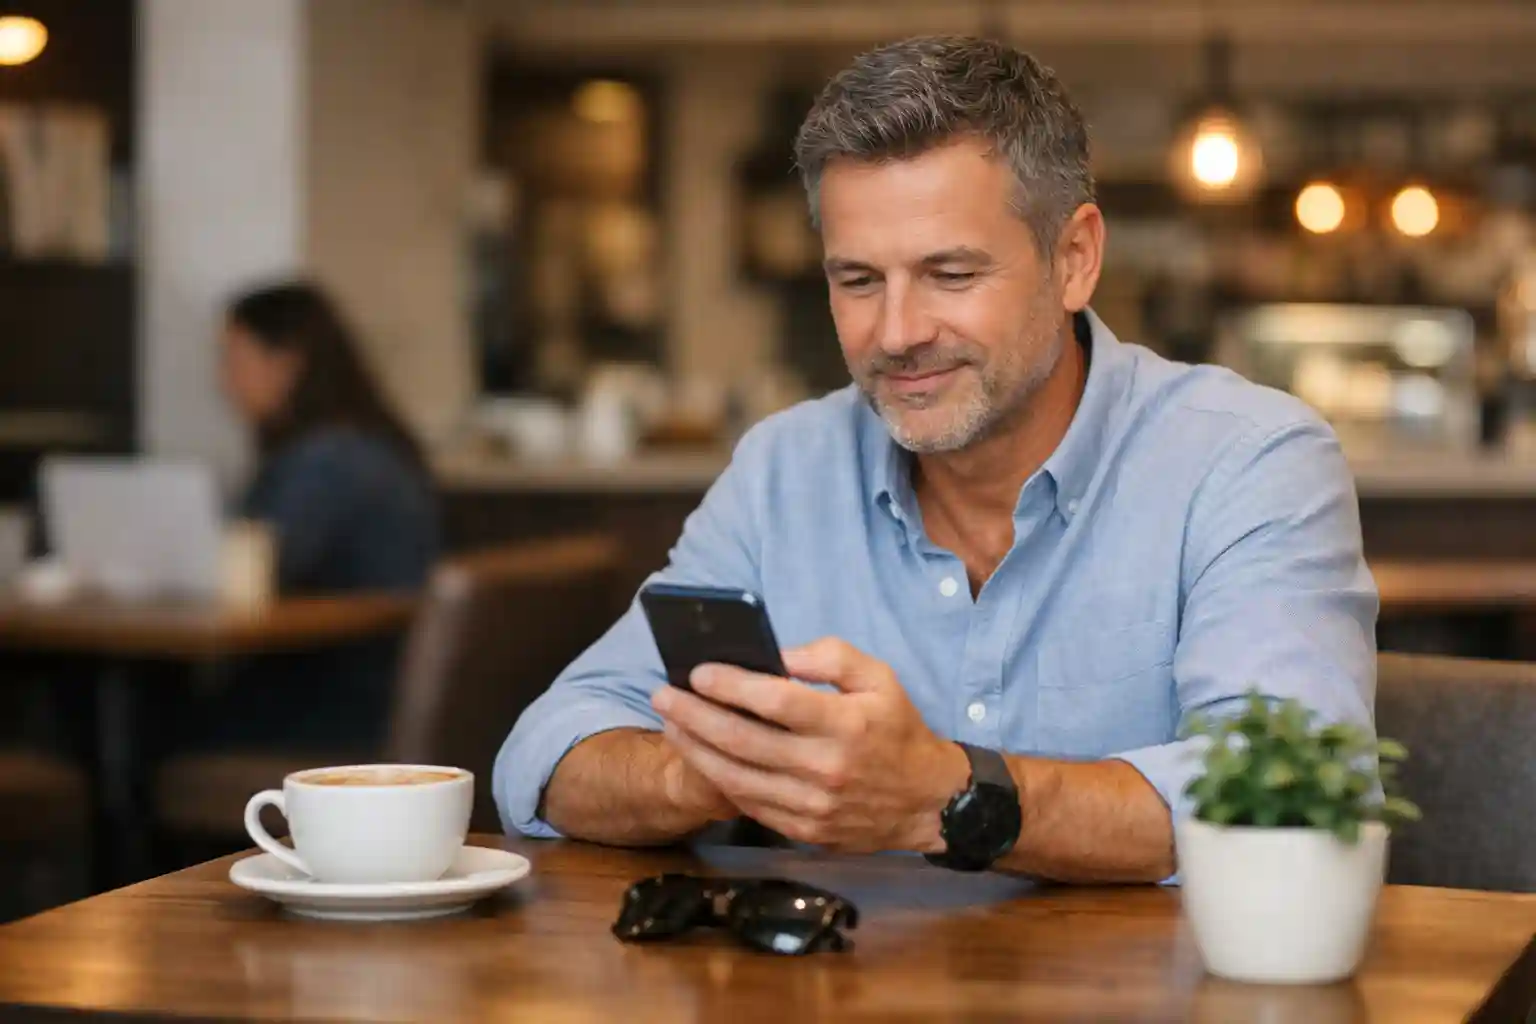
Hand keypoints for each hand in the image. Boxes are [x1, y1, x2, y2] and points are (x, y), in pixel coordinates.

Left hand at [651, 638, 969, 852]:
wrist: (928, 801)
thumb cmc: (898, 729)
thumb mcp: (879, 678)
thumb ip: (830, 657)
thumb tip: (777, 656)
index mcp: (846, 724)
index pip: (775, 700)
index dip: (731, 685)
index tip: (699, 671)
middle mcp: (827, 767)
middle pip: (743, 740)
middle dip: (694, 716)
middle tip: (662, 695)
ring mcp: (813, 805)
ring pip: (737, 777)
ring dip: (695, 749)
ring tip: (670, 724)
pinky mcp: (805, 831)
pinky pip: (749, 804)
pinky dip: (718, 780)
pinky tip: (700, 758)